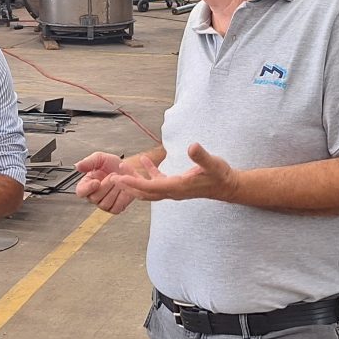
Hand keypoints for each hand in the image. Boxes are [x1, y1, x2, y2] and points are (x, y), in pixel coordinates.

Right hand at [75, 152, 147, 213]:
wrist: (128, 170)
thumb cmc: (113, 165)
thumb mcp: (100, 158)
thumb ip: (89, 162)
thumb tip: (77, 166)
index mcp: (86, 184)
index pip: (80, 192)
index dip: (88, 188)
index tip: (96, 181)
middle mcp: (93, 196)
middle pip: (94, 198)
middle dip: (106, 185)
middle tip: (113, 175)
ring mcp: (103, 204)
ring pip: (105, 204)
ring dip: (114, 190)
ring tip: (118, 180)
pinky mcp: (115, 209)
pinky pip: (116, 208)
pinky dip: (122, 197)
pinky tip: (123, 188)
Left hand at [111, 143, 237, 203]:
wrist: (228, 186)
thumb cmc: (221, 175)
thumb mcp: (213, 163)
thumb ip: (201, 156)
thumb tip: (192, 146)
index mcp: (178, 187)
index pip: (150, 187)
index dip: (133, 183)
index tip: (118, 178)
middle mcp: (173, 191)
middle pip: (144, 192)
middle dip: (127, 186)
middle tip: (110, 178)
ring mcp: (174, 190)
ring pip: (149, 188)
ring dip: (135, 180)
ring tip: (121, 169)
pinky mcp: (176, 185)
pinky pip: (158, 181)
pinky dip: (148, 173)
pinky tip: (144, 161)